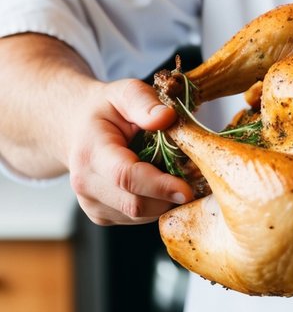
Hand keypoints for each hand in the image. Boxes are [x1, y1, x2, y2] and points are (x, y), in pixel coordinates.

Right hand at [66, 78, 193, 225]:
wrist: (77, 129)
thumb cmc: (105, 110)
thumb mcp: (124, 92)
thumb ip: (144, 102)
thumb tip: (167, 117)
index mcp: (91, 152)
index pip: (126, 176)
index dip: (159, 186)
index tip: (188, 189)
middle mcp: (86, 183)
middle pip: (136, 204)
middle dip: (169, 196)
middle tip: (195, 179)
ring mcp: (91, 204)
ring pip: (140, 216)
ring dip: (164, 201)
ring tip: (175, 176)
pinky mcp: (102, 216)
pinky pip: (137, 219)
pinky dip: (155, 205)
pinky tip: (158, 184)